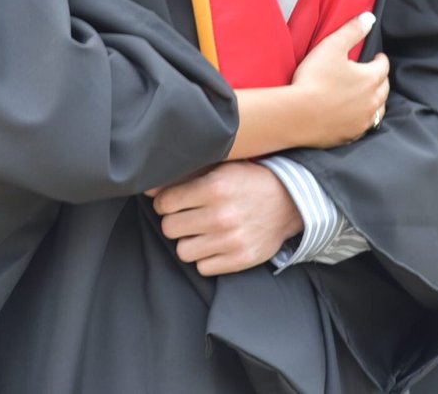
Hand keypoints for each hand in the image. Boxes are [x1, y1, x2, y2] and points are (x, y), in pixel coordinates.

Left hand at [151, 162, 301, 275]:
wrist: (289, 202)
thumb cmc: (248, 181)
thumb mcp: (220, 169)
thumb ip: (184, 177)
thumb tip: (148, 189)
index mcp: (214, 187)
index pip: (165, 203)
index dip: (166, 202)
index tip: (174, 202)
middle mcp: (222, 215)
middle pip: (169, 228)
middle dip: (175, 222)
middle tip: (188, 216)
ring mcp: (231, 240)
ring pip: (183, 251)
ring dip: (189, 241)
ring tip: (202, 231)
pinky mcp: (240, 259)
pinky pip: (203, 267)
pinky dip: (206, 257)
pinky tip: (216, 243)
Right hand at [290, 13, 389, 147]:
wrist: (298, 115)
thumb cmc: (314, 78)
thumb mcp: (332, 46)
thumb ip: (352, 31)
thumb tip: (369, 18)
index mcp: (370, 79)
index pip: (383, 66)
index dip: (379, 59)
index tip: (376, 57)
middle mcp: (372, 101)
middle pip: (384, 89)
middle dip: (380, 79)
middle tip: (373, 74)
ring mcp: (362, 121)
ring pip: (378, 110)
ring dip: (376, 101)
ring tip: (368, 96)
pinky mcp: (350, 135)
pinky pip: (363, 126)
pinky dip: (362, 119)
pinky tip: (355, 116)